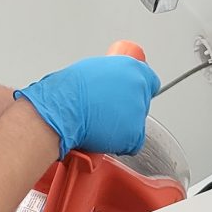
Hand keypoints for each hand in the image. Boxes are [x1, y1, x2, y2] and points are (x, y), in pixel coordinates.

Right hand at [14, 56, 160, 158]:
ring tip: (100, 123)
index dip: (139, 90)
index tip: (131, 96)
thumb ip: (110, 76)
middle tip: (107, 111)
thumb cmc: (68, 90)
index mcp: (131, 67)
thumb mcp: (93, 70)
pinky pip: (133, 143)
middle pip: (142, 103)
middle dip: (128, 109)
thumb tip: (110, 82)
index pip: (150, 80)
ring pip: (137, 124)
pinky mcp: (134, 133)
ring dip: (122, 126)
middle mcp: (138, 86)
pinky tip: (103, 135)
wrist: (61, 109)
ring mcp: (138, 110)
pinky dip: (120, 144)